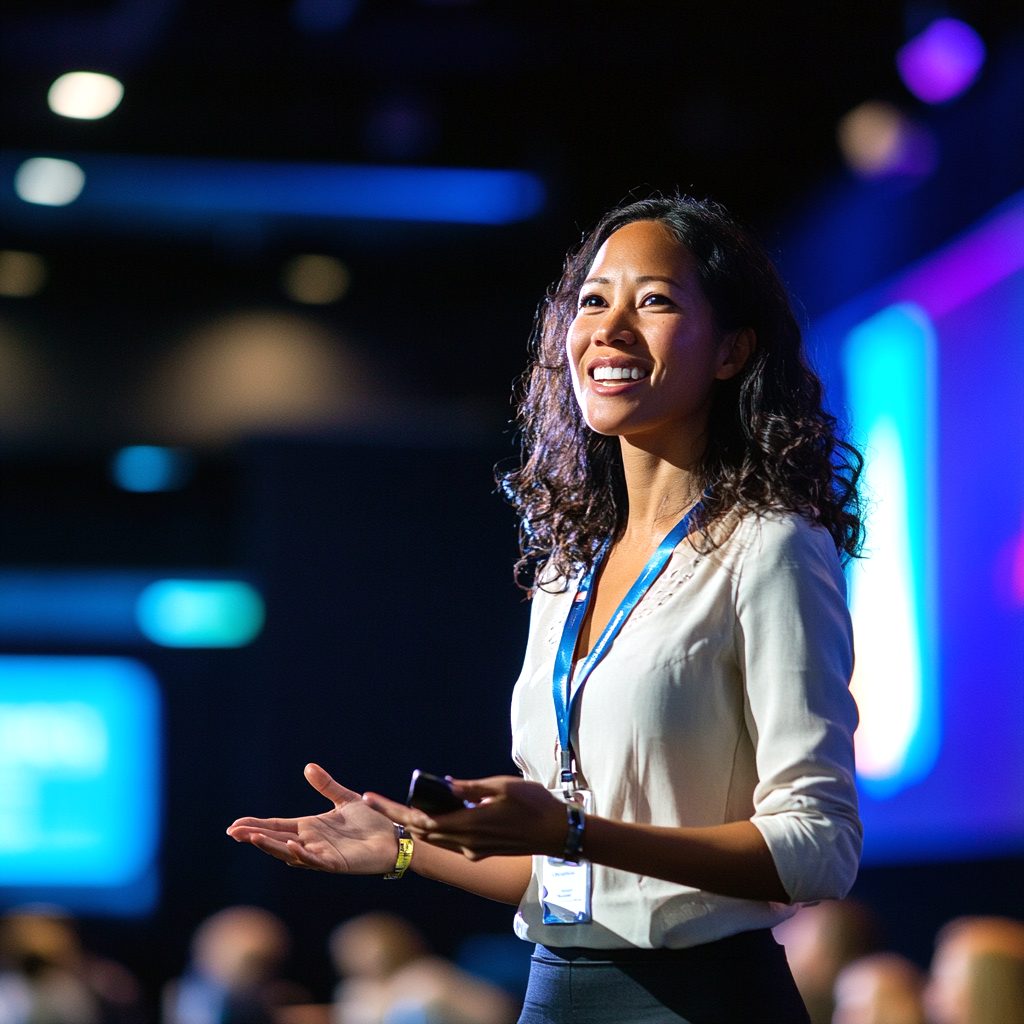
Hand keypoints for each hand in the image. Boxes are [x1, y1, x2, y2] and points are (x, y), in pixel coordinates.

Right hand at [226, 763, 397, 873]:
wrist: (394, 838)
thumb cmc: (370, 823)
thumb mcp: (345, 799)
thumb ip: (327, 785)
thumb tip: (308, 767)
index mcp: (310, 828)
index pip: (276, 826)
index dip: (256, 826)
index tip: (234, 825)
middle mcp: (311, 843)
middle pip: (276, 840)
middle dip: (254, 836)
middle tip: (233, 832)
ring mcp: (321, 855)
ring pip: (289, 852)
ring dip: (271, 846)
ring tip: (252, 838)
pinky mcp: (335, 864)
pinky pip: (314, 860)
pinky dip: (301, 854)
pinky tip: (291, 845)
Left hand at [364, 775, 565, 860]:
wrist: (557, 832)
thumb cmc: (534, 803)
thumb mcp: (502, 786)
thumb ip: (471, 787)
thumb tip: (445, 784)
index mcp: (469, 825)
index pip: (421, 820)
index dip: (394, 810)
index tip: (373, 799)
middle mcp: (467, 843)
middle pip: (423, 832)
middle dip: (399, 817)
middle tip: (378, 802)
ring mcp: (474, 851)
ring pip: (436, 839)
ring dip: (418, 824)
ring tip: (401, 807)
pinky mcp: (481, 853)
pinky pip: (452, 842)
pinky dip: (439, 828)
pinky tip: (439, 813)